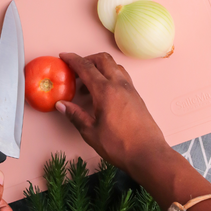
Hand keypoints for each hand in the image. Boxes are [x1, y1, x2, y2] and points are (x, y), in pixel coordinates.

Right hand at [56, 52, 168, 180]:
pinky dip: (109, 75)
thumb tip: (61, 105)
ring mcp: (130, 88)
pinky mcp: (136, 95)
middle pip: (102, 59)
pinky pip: (121, 75)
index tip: (63, 56)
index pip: (86, 67)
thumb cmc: (119, 145)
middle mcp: (119, 84)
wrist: (149, 154)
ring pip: (114, 65)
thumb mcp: (91, 133)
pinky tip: (103, 91)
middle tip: (75, 69)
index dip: (72, 60)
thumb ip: (75, 115)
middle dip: (87, 58)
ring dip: (99, 66)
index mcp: (105, 91)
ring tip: (88, 83)